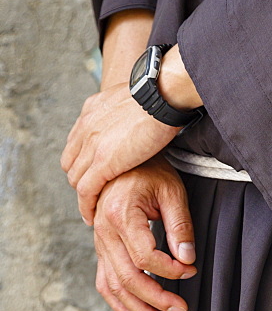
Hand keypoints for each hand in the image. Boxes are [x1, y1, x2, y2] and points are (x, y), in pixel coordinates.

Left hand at [60, 82, 179, 224]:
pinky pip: (86, 189)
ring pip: (76, 178)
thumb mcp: (134, 99)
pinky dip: (86, 205)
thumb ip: (125, 111)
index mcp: (92, 110)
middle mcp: (86, 126)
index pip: (77, 143)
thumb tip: (136, 116)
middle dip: (81, 180)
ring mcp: (92, 144)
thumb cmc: (160, 95)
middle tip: (94, 195)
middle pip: (71, 162)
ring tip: (93, 209)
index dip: (84, 163)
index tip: (94, 176)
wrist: (161, 94)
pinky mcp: (103, 161)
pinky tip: (92, 215)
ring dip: (83, 195)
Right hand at [92, 156, 197, 310]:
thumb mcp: (172, 192)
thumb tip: (187, 260)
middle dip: (156, 299)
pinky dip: (118, 303)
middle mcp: (104, 231)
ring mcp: (99, 242)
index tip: (191, 271)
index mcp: (121, 215)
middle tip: (180, 309)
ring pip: (114, 285)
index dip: (171, 270)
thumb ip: (180, 227)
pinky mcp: (101, 248)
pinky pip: (104, 281)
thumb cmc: (150, 171)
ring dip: (138, 309)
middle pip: (128, 278)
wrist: (123, 160)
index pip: (146, 257)